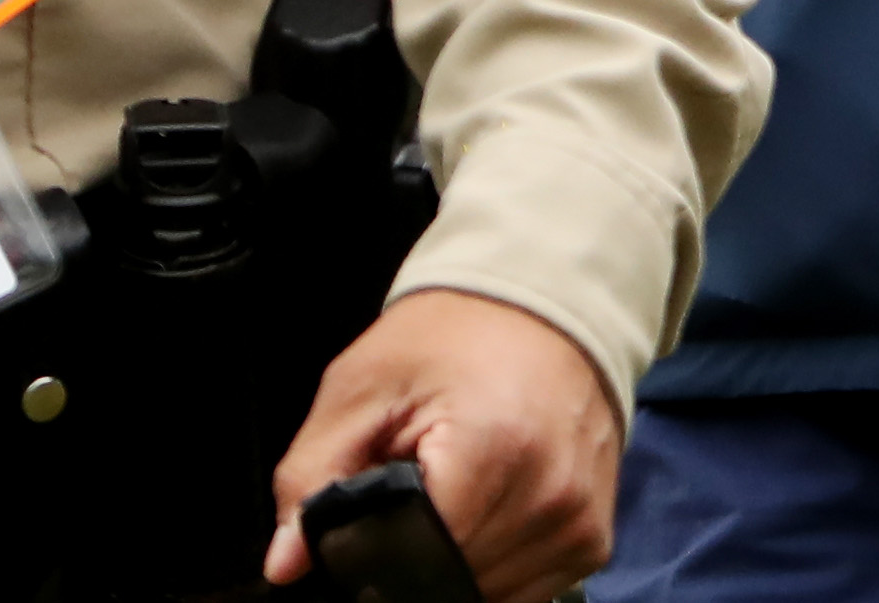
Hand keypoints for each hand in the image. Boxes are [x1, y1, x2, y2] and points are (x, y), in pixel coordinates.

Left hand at [263, 288, 625, 599]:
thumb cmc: (454, 338)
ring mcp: (578, 522)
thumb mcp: (362, 386)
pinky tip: (483, 515)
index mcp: (494, 450)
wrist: (546, 305)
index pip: (420, 560)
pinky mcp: (593, 538)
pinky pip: (529, 590)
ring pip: (489, 596)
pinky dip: (493, 568)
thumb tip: (285, 563)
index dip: (376, 555)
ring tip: (452, 498)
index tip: (366, 523)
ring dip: (456, 566)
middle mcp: (551, 496)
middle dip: (415, 557)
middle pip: (454, 582)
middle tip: (411, 496)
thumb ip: (312, 475)